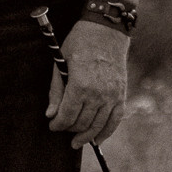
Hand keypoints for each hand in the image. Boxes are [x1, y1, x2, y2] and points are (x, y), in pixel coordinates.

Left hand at [45, 19, 128, 147]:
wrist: (106, 29)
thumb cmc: (80, 43)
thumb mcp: (61, 62)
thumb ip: (56, 91)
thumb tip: (51, 114)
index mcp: (80, 85)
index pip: (66, 116)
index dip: (57, 124)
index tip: (52, 125)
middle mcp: (98, 94)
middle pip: (81, 123)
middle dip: (69, 128)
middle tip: (62, 127)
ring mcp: (112, 95)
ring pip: (97, 126)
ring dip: (85, 136)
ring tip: (76, 141)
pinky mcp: (121, 94)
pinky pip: (115, 120)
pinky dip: (106, 132)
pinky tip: (97, 140)